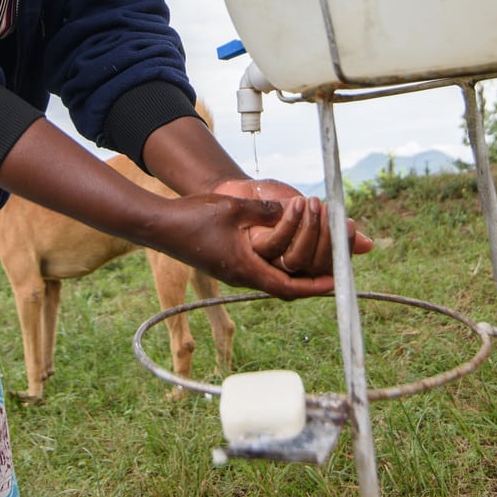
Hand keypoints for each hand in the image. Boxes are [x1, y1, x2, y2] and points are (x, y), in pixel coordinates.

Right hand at [150, 192, 331, 298]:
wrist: (160, 226)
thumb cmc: (193, 217)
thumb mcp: (235, 209)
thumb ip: (266, 211)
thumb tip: (294, 209)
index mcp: (246, 269)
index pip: (289, 287)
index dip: (315, 286)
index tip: (337, 282)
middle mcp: (242, 276)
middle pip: (285, 287)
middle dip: (312, 279)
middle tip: (334, 268)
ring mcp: (234, 272)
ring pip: (274, 278)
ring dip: (297, 268)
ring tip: (317, 256)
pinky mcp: (227, 264)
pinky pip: (262, 268)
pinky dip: (280, 262)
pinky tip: (288, 248)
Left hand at [214, 179, 373, 276]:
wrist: (245, 191)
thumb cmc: (278, 204)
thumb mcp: (309, 214)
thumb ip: (334, 229)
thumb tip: (368, 245)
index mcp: (308, 260)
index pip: (332, 266)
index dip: (342, 250)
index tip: (349, 225)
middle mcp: (290, 267)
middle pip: (316, 266)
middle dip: (328, 239)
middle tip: (333, 211)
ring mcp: (271, 261)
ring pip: (297, 259)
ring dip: (308, 230)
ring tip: (313, 202)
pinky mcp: (253, 250)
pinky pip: (276, 244)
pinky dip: (289, 223)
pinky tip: (296, 203)